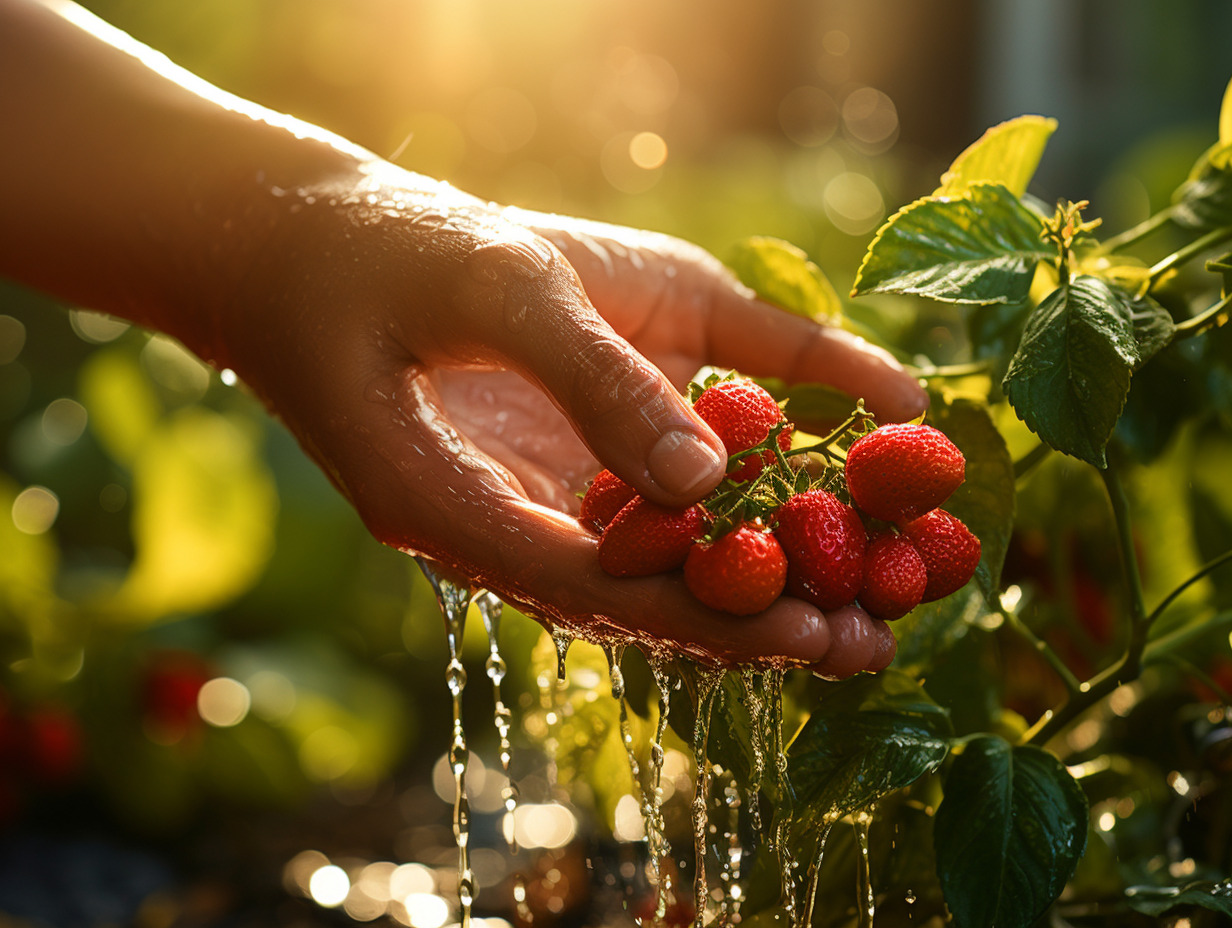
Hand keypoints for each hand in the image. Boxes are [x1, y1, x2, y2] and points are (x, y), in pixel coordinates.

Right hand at [210, 163, 923, 668]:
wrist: (310, 230)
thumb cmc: (377, 252)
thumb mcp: (490, 293)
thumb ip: (592, 384)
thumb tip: (706, 484)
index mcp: (457, 510)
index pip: (593, 590)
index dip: (703, 618)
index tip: (808, 635)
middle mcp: (517, 507)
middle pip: (645, 585)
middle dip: (758, 616)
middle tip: (869, 643)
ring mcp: (554, 464)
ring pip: (670, 535)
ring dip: (776, 554)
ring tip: (883, 589)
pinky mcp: (588, 409)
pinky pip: (684, 441)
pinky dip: (776, 438)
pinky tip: (872, 416)